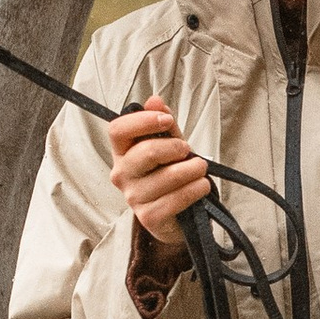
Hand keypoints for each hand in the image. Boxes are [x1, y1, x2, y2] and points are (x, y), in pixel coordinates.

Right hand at [108, 95, 210, 262]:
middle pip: (146, 152)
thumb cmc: (169, 173)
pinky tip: (202, 186)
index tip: (167, 120)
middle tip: (188, 150)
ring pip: (168, 176)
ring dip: (193, 169)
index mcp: (122, 152)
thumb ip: (163, 123)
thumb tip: (155, 100)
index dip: (142, 121)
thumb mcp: (169, 145)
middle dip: (175, 148)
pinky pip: (177, 199)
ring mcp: (133, 198)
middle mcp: (122, 174)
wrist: (175, 215)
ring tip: (201, 169)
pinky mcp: (149, 218)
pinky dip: (196, 189)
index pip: (117, 130)